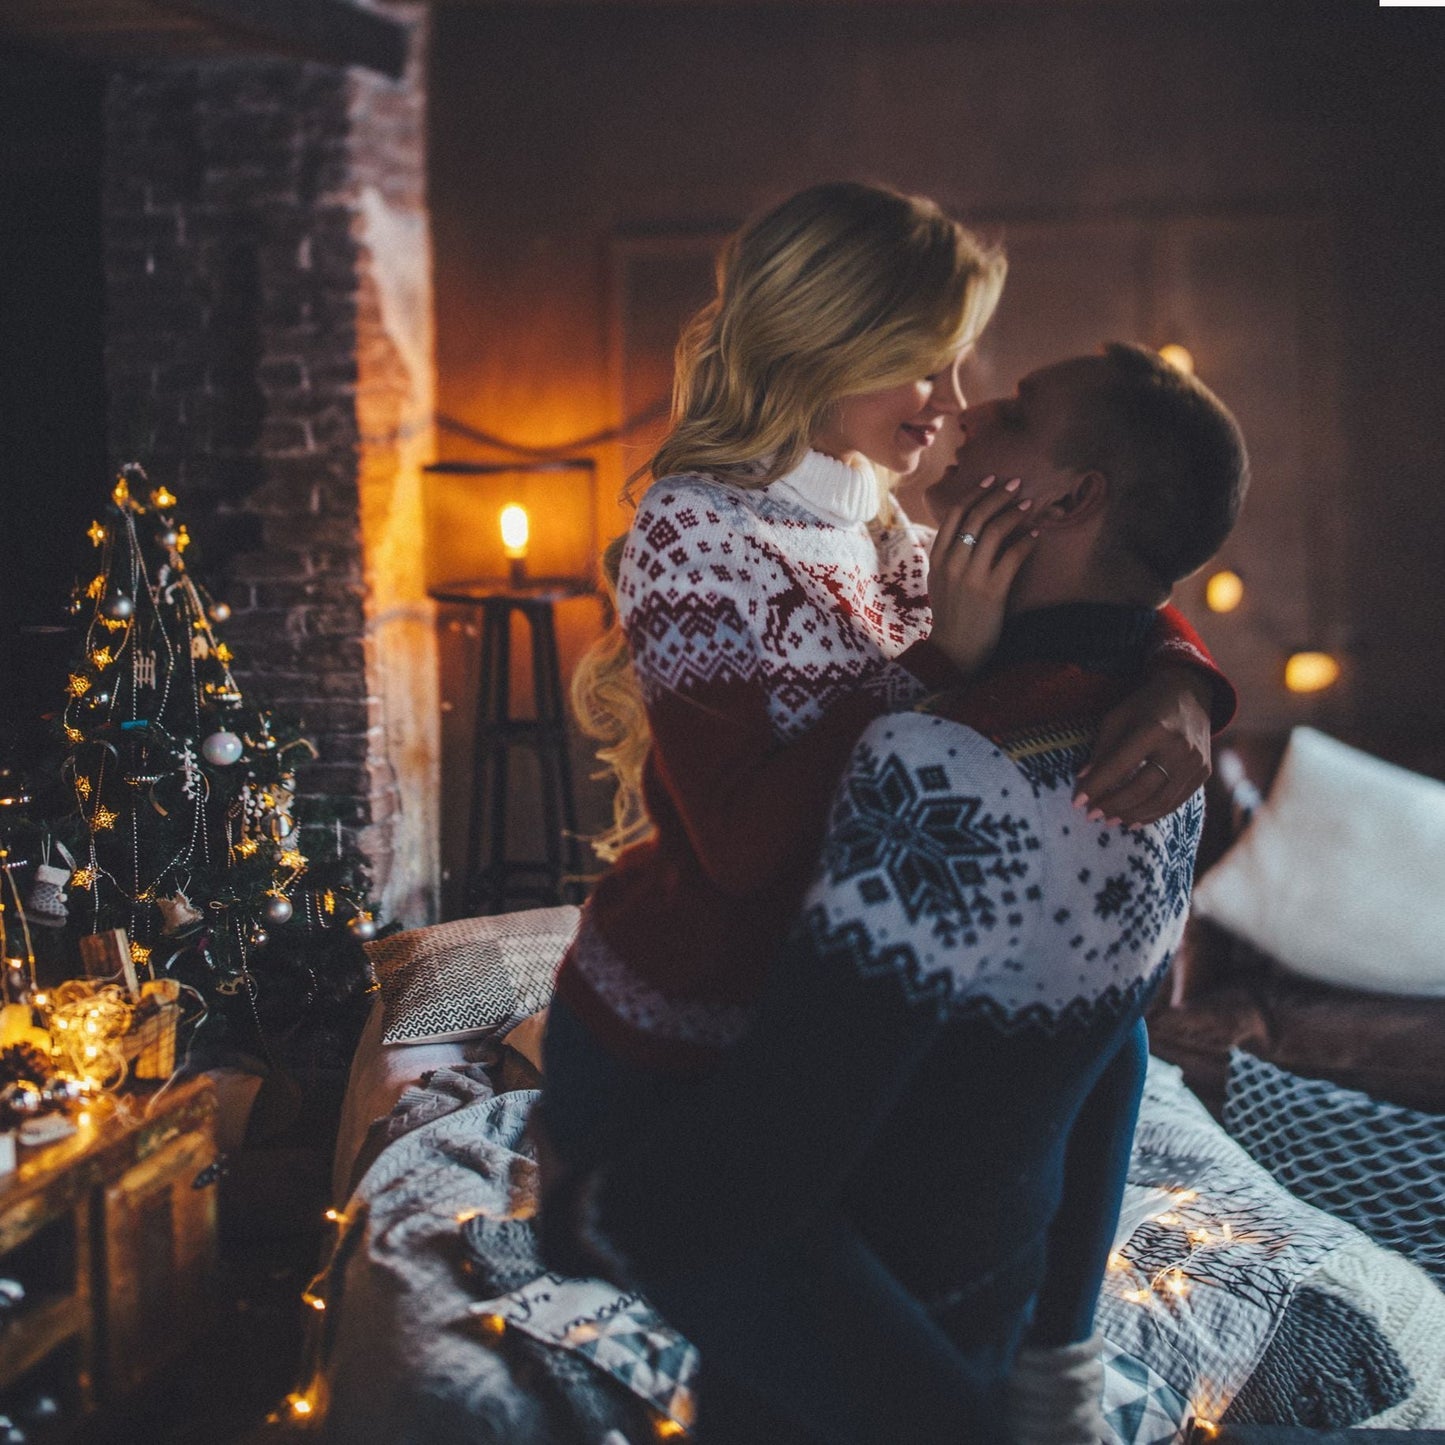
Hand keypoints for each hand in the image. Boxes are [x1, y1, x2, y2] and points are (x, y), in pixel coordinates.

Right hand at [926, 474, 1038, 675]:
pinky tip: (1036, 535)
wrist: (953, 651)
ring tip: (1030, 504)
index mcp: (937, 557)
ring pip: (995, 531)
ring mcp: (971, 576)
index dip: (975, 492)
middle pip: (976, 516)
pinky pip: (1013, 556)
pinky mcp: (991, 591)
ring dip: (1015, 513)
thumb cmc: (950, 615)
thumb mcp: (939, 580)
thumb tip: (969, 528)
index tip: (991, 479)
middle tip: (1016, 483)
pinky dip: (1026, 542)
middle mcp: (951, 563)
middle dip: (998, 495)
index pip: (955, 514)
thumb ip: (948, 554)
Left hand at [1075, 666, 1211, 825]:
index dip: (1096, 786)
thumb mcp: (1117, 717)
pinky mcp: (1203, 772)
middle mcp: (1178, 747)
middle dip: (1113, 805)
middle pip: (1142, 788)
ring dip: (1131, 815)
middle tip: (1092, 815)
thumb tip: (1083, 780)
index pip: (1119, 766)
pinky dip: (1153, 814)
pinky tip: (1133, 820)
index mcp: (1153, 729)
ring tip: (1109, 820)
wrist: (1190, 693)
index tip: (1077, 802)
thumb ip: (1101, 749)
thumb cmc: (1145, 705)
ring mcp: (1195, 762)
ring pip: (1160, 801)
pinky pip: (1176, 802)